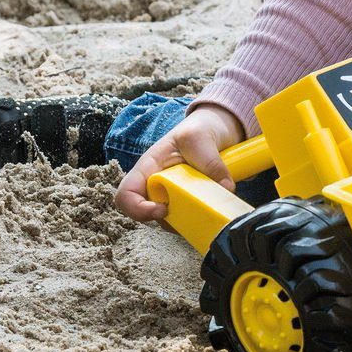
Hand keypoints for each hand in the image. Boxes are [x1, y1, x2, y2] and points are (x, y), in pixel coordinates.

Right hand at [113, 104, 245, 222]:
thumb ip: (211, 163)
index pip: (126, 195)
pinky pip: (184, 220)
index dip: (137, 209)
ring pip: (166, 221)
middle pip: (146, 214)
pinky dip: (195, 220)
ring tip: (204, 210)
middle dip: (166, 220)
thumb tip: (225, 189)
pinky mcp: (184, 202)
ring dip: (184, 221)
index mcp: (147, 168)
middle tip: (189, 213)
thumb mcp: (200, 139)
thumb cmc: (196, 131)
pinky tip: (210, 211)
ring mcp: (168, 196)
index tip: (162, 210)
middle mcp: (153, 186)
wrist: (211, 131)